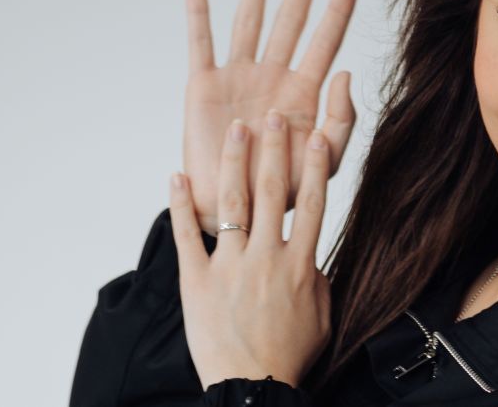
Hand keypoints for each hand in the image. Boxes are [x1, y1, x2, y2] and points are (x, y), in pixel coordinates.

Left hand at [169, 109, 332, 390]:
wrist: (252, 386)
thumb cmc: (289, 356)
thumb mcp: (321, 315)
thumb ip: (318, 278)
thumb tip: (313, 257)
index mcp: (299, 264)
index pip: (311, 204)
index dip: (314, 167)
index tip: (315, 136)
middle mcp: (266, 258)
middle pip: (271, 193)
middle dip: (273, 150)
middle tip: (273, 117)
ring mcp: (230, 267)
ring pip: (233, 204)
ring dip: (234, 163)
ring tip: (236, 131)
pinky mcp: (197, 281)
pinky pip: (188, 236)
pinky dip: (180, 204)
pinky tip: (175, 175)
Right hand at [182, 0, 357, 236]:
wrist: (239, 214)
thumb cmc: (284, 191)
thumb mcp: (327, 160)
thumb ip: (342, 119)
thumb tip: (344, 72)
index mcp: (305, 91)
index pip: (325, 39)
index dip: (338, 9)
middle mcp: (273, 76)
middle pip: (291, 19)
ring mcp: (239, 77)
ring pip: (250, 21)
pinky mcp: (204, 87)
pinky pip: (201, 44)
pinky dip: (198, 14)